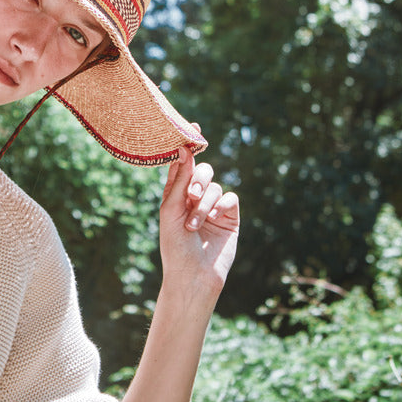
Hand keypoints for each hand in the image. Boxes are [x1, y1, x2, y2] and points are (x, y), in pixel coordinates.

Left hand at [158, 139, 239, 311]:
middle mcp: (195, 198)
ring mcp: (214, 207)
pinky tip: (214, 218)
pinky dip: (221, 205)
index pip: (183, 165)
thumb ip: (179, 180)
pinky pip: (231, 198)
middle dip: (198, 180)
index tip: (193, 126)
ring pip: (216, 186)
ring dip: (204, 203)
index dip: (188, 147)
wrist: (193, 275)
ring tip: (196, 224)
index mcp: (176, 194)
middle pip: (203, 171)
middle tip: (190, 195)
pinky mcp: (230, 217)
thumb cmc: (175, 246)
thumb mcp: (171, 210)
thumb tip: (182, 149)